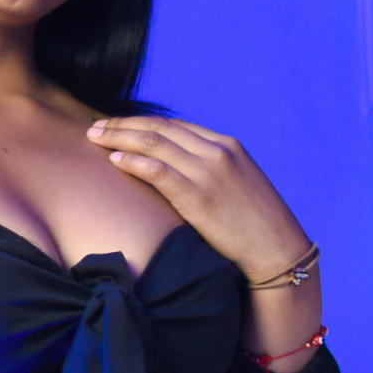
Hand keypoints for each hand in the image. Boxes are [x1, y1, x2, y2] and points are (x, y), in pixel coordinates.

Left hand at [87, 115, 308, 278]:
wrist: (277, 249)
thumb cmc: (256, 224)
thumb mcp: (238, 184)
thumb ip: (212, 170)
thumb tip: (180, 171)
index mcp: (227, 145)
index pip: (174, 125)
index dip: (141, 123)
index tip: (118, 126)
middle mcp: (217, 151)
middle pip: (159, 128)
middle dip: (122, 124)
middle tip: (95, 126)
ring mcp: (208, 172)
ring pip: (153, 143)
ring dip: (119, 137)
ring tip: (94, 138)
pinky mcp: (199, 196)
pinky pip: (158, 170)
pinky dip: (134, 161)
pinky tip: (115, 160)